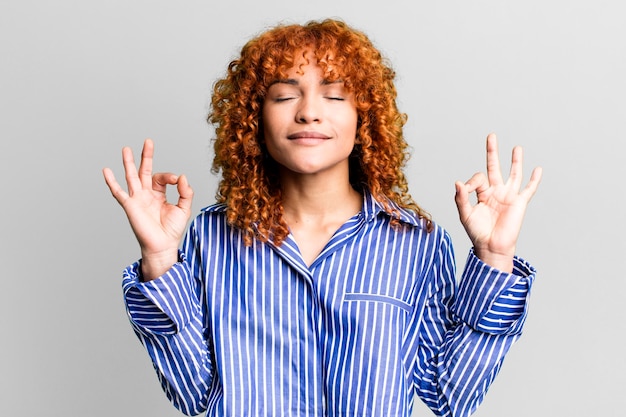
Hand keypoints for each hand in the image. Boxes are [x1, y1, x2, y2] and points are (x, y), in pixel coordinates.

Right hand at [103, 139, 193, 279]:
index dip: (170, 176)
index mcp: (159, 195)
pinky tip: (106, 170)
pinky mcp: (130, 206)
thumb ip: (186, 192)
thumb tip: (182, 176)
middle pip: (144, 171)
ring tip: (126, 149)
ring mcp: (137, 199)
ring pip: (131, 177)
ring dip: (129, 163)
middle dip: (146, 156)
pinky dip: (111, 182)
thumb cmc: (172, 230)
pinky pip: (118, 192)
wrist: (163, 246)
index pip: (162, 178)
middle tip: (148, 141)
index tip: (178, 181)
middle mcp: (147, 195)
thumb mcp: (184, 208)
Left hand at [454, 133, 541, 271]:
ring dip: (515, 161)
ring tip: (516, 147)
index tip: (465, 189)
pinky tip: (538, 169)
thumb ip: (461, 198)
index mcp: (482, 193)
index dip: (471, 182)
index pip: (477, 178)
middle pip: (494, 167)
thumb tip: (457, 182)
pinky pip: (529, 189)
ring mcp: (509, 196)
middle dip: (492, 152)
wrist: (491, 247)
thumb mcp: (465, 214)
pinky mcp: (520, 203)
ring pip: (513, 174)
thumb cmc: (477, 232)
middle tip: (491, 136)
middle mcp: (496, 192)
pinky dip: (534, 180)